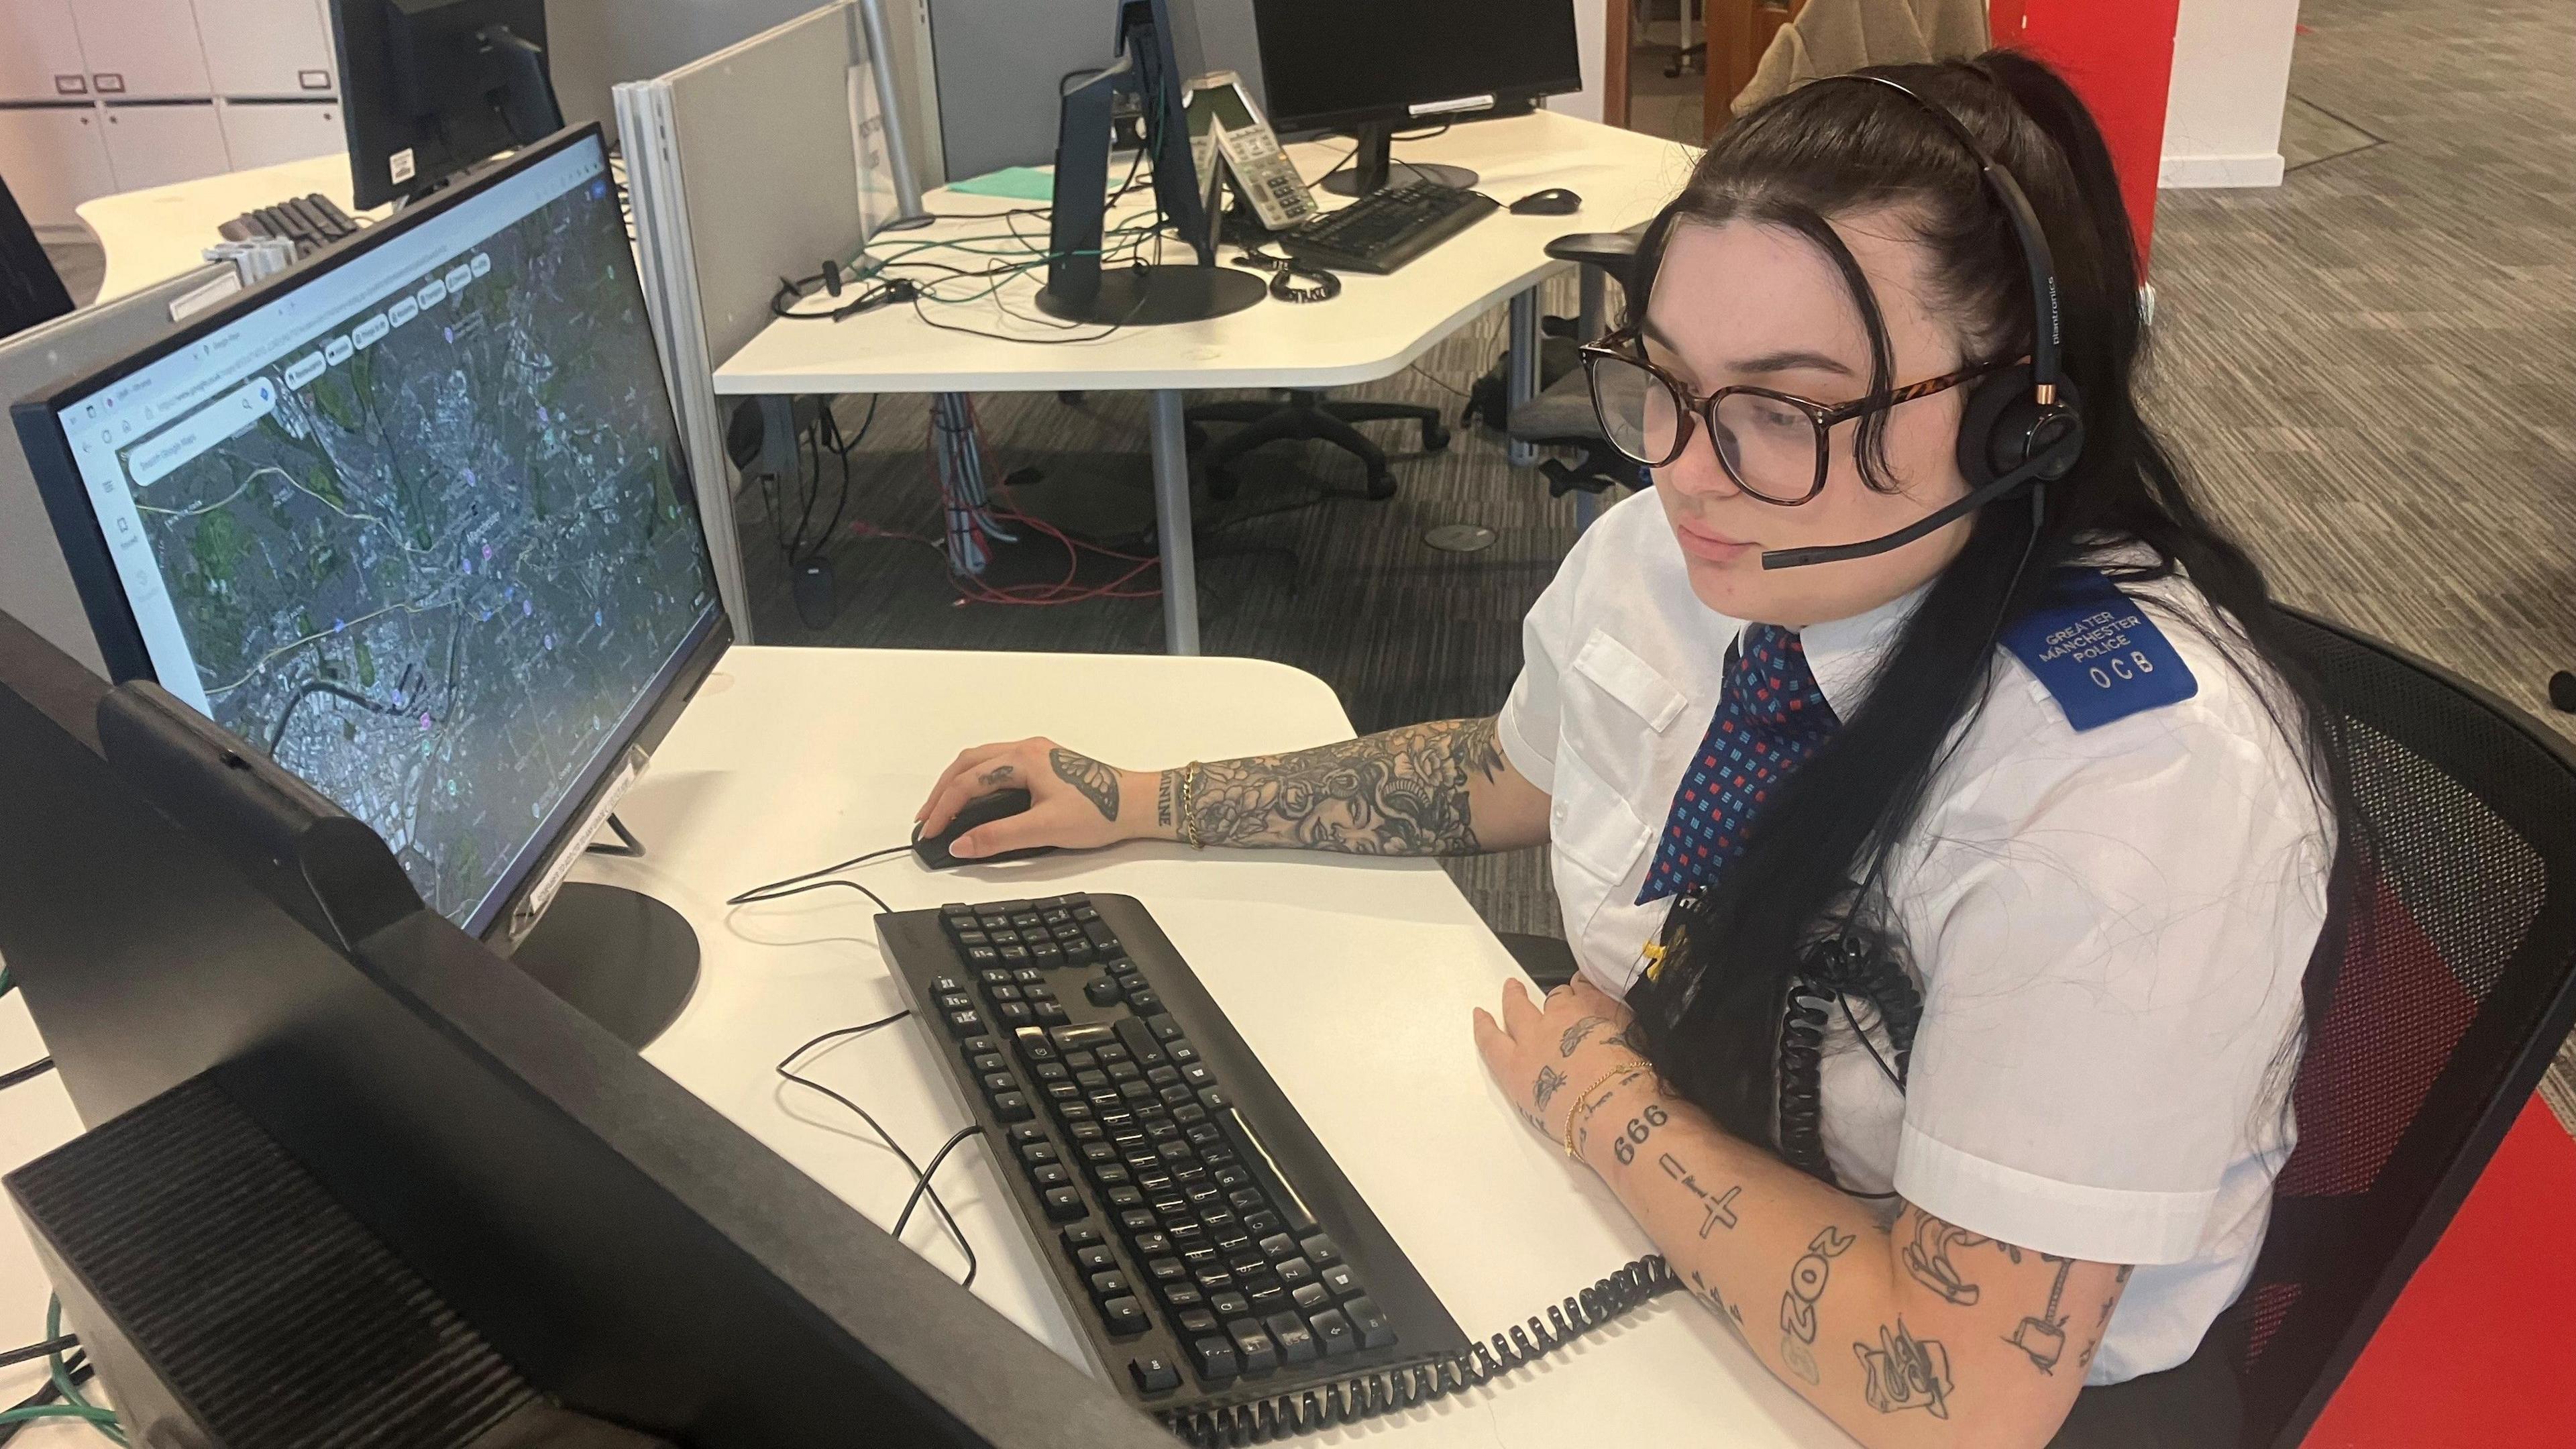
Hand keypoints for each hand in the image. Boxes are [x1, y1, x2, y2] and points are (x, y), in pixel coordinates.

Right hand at [914, 738, 1172, 858]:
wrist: (1139, 804)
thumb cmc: (1102, 811)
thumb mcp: (1044, 829)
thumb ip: (998, 837)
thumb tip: (961, 845)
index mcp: (1023, 758)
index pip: (967, 783)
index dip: (944, 809)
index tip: (930, 833)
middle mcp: (1027, 750)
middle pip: (968, 764)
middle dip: (942, 791)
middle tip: (925, 819)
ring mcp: (1036, 755)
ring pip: (982, 762)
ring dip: (958, 784)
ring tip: (943, 810)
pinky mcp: (1045, 765)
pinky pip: (997, 767)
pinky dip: (977, 782)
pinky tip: (975, 800)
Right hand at [1473, 975, 1649, 1156]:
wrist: (1610, 1107)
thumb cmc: (1578, 1124)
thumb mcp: (1543, 1117)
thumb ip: (1538, 1093)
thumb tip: (1546, 1091)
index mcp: (1517, 1070)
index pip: (1492, 1042)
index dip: (1484, 1027)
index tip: (1481, 1015)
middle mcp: (1535, 1039)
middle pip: (1516, 1008)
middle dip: (1513, 996)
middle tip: (1512, 986)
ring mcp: (1565, 1021)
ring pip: (1554, 997)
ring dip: (1557, 998)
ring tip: (1563, 997)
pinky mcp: (1593, 1011)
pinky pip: (1584, 991)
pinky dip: (1584, 989)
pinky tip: (1587, 988)